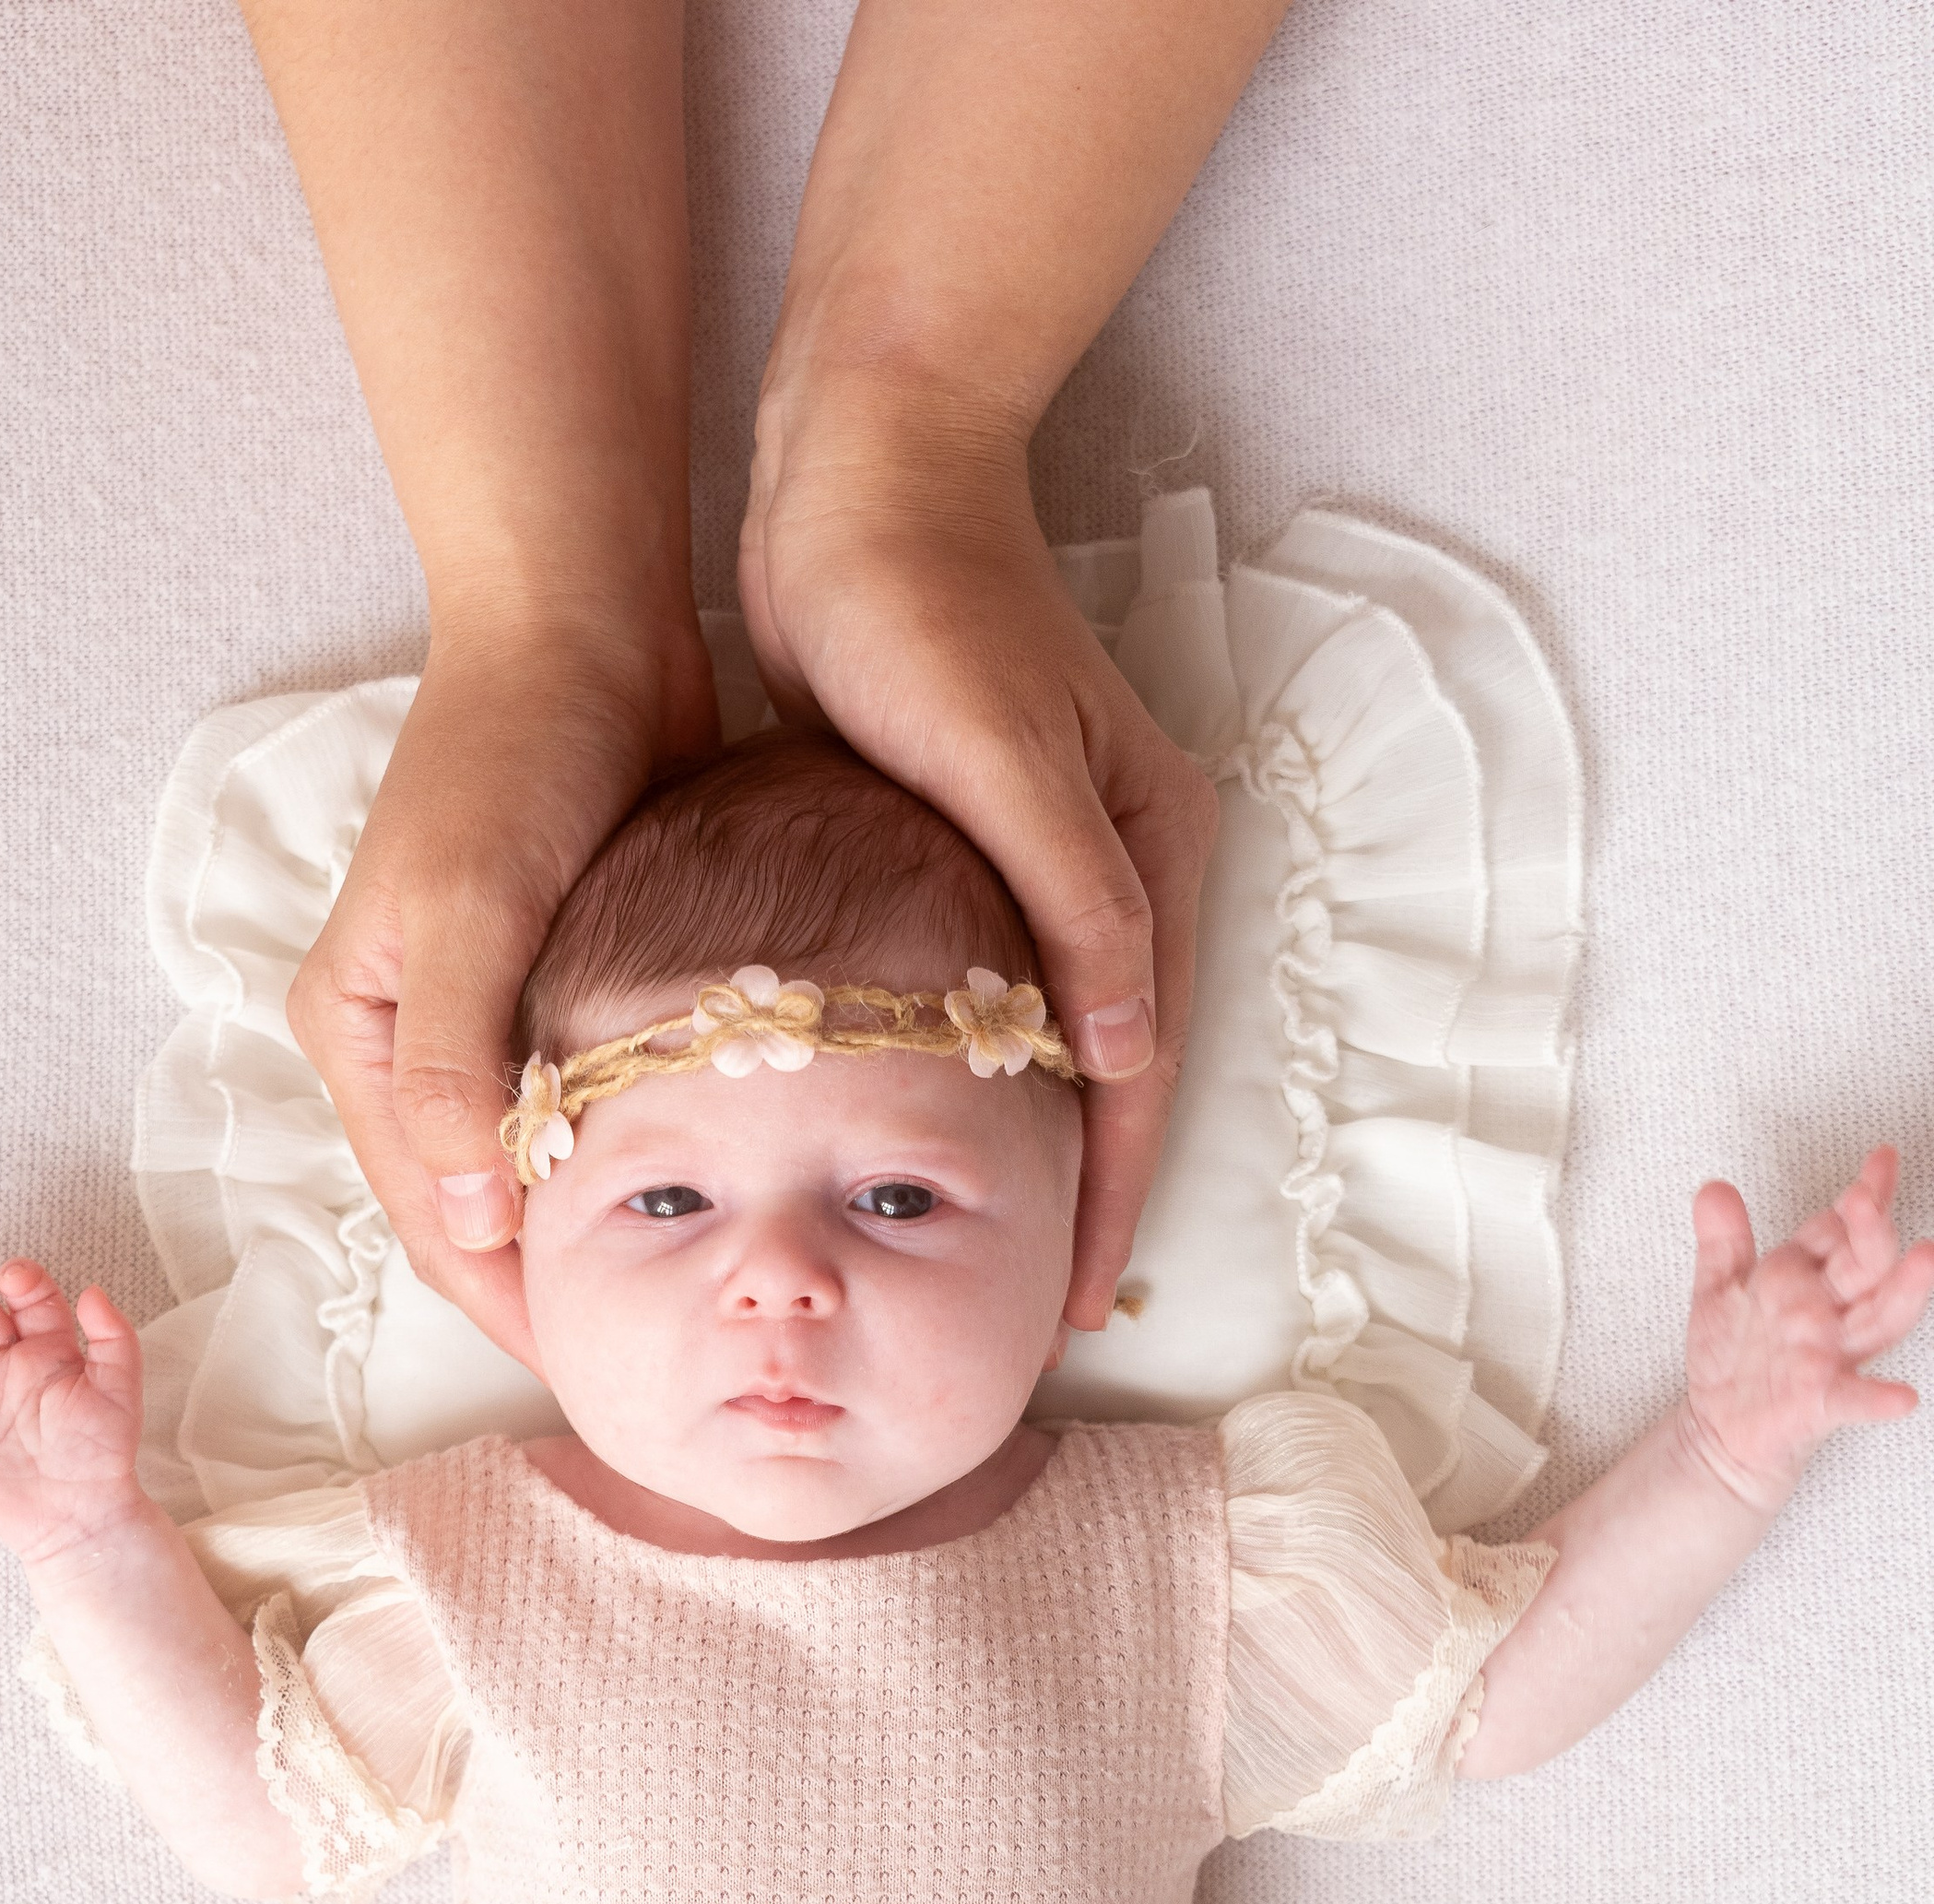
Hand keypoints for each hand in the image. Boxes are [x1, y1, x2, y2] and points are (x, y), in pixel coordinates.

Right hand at [284, 610, 719, 1359]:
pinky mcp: (557, 989)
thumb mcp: (472, 908)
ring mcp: (481, 1017)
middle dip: (544, 1294)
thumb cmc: (516, 752)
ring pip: (532, 1170)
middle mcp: (406, 1039)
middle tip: (646, 1370)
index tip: (591, 1374)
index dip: (505, 1304)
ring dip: (591, 1238)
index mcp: (356, 1031)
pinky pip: (587, 1112)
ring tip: (675, 1310)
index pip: (427, 1217)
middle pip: (470, 1212)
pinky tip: (699, 1209)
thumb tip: (468, 1215)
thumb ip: (458, 1064)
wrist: (584, 626)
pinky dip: (629, 1166)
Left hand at [739, 416, 1220, 1332]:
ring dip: (1037, 1152)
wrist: (857, 480)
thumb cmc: (919, 605)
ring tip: (997, 1259)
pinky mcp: (982, 855)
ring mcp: (1056, 865)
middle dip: (1087, 1196)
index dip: (1114, 1192)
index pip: (1145, 1067)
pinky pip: (1000, 1004)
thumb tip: (1132, 1051)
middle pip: (1119, 1074)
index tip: (1075, 1302)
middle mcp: (1123, 868)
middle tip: (1036, 1317)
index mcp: (1152, 850)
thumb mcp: (1002, 760)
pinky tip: (940, 1145)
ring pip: (1061, 1049)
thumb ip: (1076, 906)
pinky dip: (982, 1082)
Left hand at [1683, 1143, 1933, 1510]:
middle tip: (1866, 1197)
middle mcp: (1829, 1312)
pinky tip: (1901, 1397)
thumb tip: (1713, 1188)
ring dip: (1904, 1291)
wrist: (1718, 1430)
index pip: (1839, 1228)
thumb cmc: (1732, 1360)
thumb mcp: (1720, 1289)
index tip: (1881, 1159)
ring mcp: (1830, 1354)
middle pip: (1867, 1264)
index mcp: (1806, 1277)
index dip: (1863, 1195)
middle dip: (1871, 1229)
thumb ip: (1724, 1240)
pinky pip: (1854, 1398)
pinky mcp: (1821, 1401)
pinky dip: (1877, 1398)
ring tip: (1925, 1258)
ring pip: (1879, 1318)